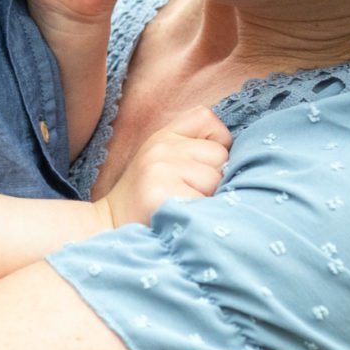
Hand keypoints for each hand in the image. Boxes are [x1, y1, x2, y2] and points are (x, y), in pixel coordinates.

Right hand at [95, 107, 231, 228]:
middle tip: (188, 198)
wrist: (107, 229)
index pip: (208, 120)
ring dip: (207, 200)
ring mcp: (159, 168)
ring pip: (215, 180)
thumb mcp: (163, 163)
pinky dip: (200, 217)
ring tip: (183, 210)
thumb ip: (193, 150)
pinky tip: (181, 221)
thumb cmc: (146, 201)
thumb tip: (243, 159)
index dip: (215, 145)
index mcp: (163, 136)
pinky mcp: (161, 193)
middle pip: (220, 157)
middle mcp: (160, 146)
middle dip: (214, 180)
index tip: (200, 170)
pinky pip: (205, 203)